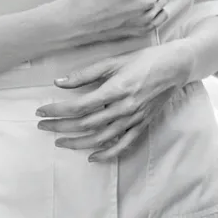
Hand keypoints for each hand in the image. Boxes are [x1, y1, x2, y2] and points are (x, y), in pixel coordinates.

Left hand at [34, 40, 194, 161]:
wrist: (176, 67)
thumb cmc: (145, 60)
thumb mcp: (114, 61)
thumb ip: (86, 74)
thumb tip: (59, 83)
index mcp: (116, 89)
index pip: (79, 106)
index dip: (57, 110)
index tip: (41, 111)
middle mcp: (124, 108)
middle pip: (86, 124)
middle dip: (60, 127)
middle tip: (43, 125)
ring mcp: (134, 119)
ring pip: (101, 138)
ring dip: (78, 143)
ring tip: (60, 141)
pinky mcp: (142, 125)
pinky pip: (123, 145)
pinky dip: (107, 154)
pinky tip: (92, 157)